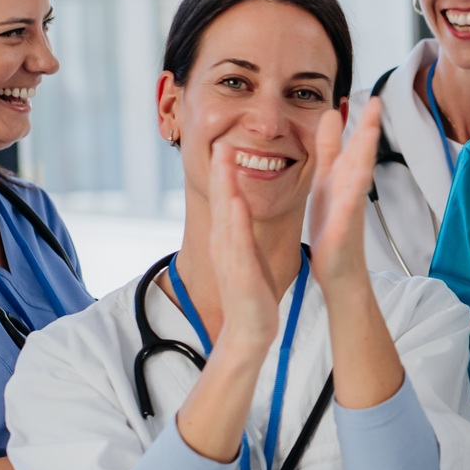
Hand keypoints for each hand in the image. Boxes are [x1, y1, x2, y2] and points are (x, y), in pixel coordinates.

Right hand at [207, 144, 279, 358]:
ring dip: (224, 186)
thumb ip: (241, 231)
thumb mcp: (246, 254)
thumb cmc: (252, 293)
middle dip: (219, 170)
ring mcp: (229, 257)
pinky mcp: (240, 273)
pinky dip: (236, 222)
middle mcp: (224, 243)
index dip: (223, 171)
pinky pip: (238, 243)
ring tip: (223, 159)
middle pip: (220, 200)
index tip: (224, 142)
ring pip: (226, 215)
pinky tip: (237, 204)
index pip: (226, 199)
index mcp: (229, 238)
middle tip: (217, 139)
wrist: (249, 330)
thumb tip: (240, 208)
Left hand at [309, 96, 380, 287]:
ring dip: (364, 156)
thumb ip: (329, 148)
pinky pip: (348, 211)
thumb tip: (331, 114)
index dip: (361, 122)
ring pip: (358, 178)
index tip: (371, 98)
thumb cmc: (333, 228)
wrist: (339, 271)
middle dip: (368, 130)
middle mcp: (350, 190)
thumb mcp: (326, 180)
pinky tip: (355, 183)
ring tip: (370, 134)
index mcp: (342, 177)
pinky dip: (351, 196)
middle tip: (376, 103)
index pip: (353, 144)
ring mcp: (350, 210)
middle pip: (361, 155)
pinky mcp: (344, 231)